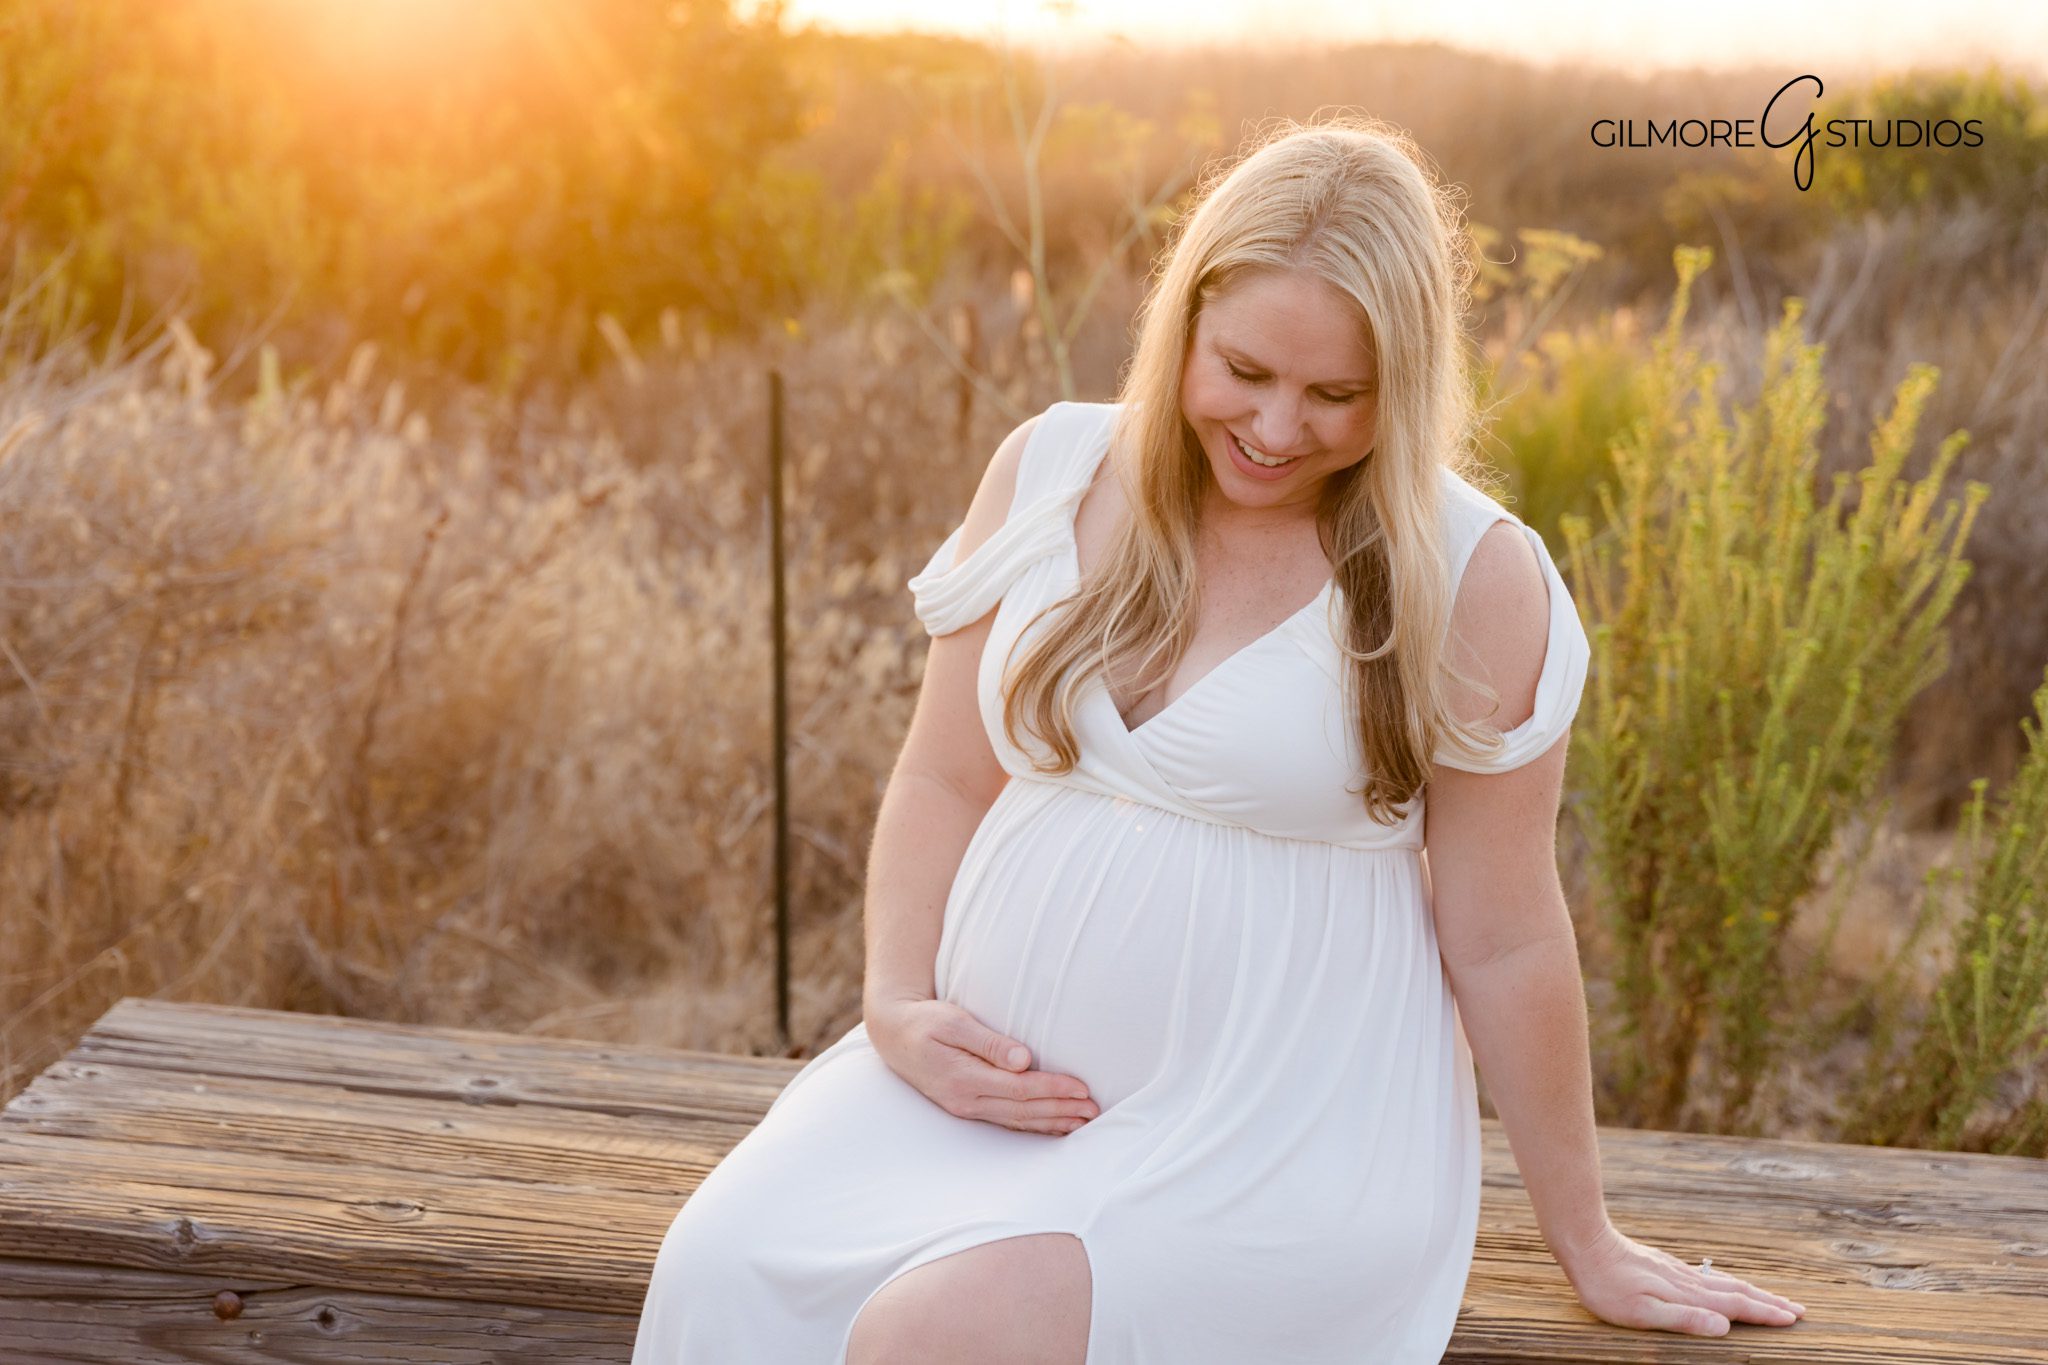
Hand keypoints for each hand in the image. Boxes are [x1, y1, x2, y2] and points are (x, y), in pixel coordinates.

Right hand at [866, 994, 1099, 1136]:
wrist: (894, 1035)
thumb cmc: (926, 1021)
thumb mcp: (954, 1022)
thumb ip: (989, 1042)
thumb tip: (1024, 1059)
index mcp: (964, 1078)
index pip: (1019, 1088)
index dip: (1053, 1089)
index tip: (1082, 1088)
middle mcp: (966, 1100)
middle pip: (1023, 1109)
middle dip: (1061, 1109)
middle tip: (1094, 1109)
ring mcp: (966, 1108)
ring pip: (1018, 1120)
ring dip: (1052, 1121)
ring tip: (1084, 1121)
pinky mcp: (968, 1107)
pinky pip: (1007, 1121)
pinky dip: (1034, 1124)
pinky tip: (1054, 1125)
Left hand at [1559, 1223, 1807, 1335]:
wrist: (1584, 1243)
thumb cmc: (1607, 1285)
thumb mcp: (1642, 1311)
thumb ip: (1684, 1319)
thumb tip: (1725, 1326)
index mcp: (1687, 1295)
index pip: (1736, 1305)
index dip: (1765, 1313)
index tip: (1794, 1318)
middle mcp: (1687, 1281)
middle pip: (1737, 1291)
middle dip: (1769, 1302)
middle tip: (1798, 1309)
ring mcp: (1676, 1271)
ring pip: (1723, 1282)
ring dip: (1751, 1291)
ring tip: (1771, 1297)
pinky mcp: (1664, 1266)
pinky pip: (1706, 1277)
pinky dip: (1726, 1282)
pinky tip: (1722, 1284)